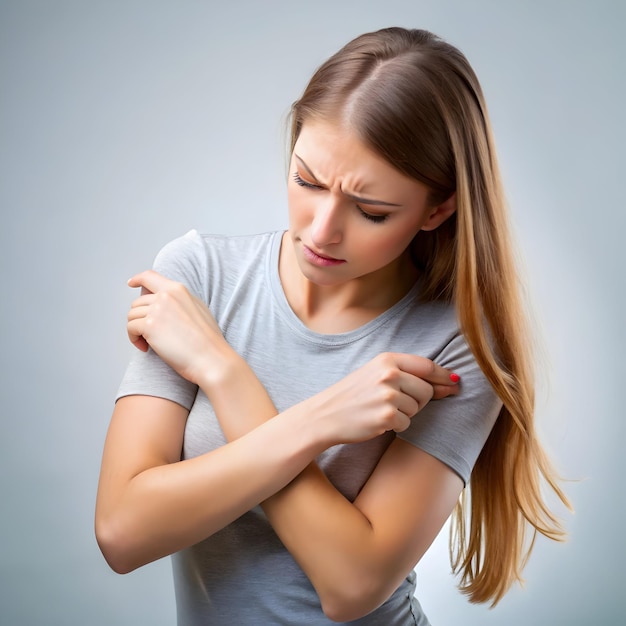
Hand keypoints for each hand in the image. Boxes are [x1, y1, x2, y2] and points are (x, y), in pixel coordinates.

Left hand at [126, 270, 231, 384]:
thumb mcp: (198, 309)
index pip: (150, 277)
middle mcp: (166, 296)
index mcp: (178, 289)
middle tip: (148, 334)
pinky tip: (146, 348)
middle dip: (139, 318)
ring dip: (136, 330)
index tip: (132, 283)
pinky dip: (134, 340)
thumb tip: (162, 302)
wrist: (210, 357)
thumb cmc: (207, 340)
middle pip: (138, 302)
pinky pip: (131, 328)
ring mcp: (157, 309)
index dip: (138, 279)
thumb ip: (178, 301)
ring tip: (148, 342)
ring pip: (132, 315)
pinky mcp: (149, 325)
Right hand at [309, 352, 459, 443]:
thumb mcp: (375, 373)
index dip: (443, 376)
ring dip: (404, 414)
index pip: (426, 366)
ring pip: (416, 408)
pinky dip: (396, 426)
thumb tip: (451, 382)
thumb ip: (408, 374)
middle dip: (418, 400)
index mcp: (387, 360)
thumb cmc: (353, 394)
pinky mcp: (386, 417)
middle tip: (396, 403)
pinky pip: (407, 424)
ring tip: (381, 410)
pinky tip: (377, 421)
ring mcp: (387, 396)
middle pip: (426, 390)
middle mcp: (388, 374)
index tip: (453, 383)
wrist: (325, 414)